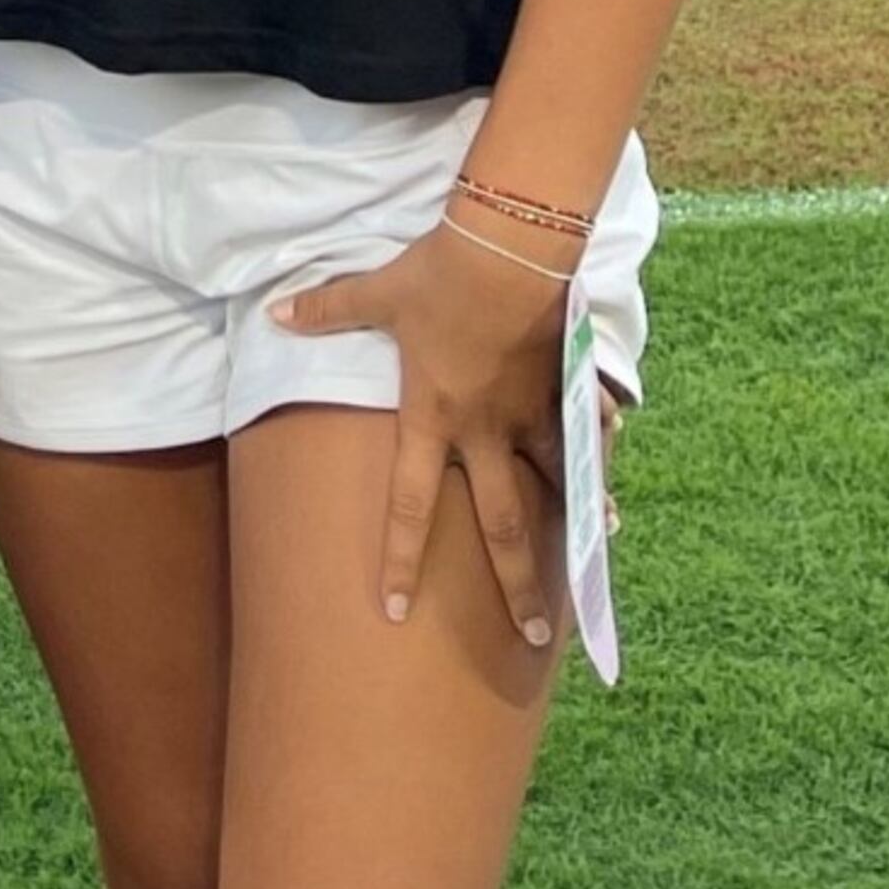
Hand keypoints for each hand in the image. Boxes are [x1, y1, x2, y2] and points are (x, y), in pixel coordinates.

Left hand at [274, 223, 572, 647]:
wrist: (510, 253)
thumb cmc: (437, 276)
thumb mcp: (374, 294)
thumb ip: (326, 311)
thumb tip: (274, 312)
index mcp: (433, 418)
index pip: (408, 505)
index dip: (400, 559)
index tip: (397, 609)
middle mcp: (487, 431)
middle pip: (504, 525)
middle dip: (519, 585)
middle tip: (534, 635)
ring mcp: (535, 414)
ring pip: (559, 485)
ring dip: (576, 524)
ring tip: (592, 558)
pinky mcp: (570, 389)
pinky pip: (592, 437)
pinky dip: (604, 460)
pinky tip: (614, 486)